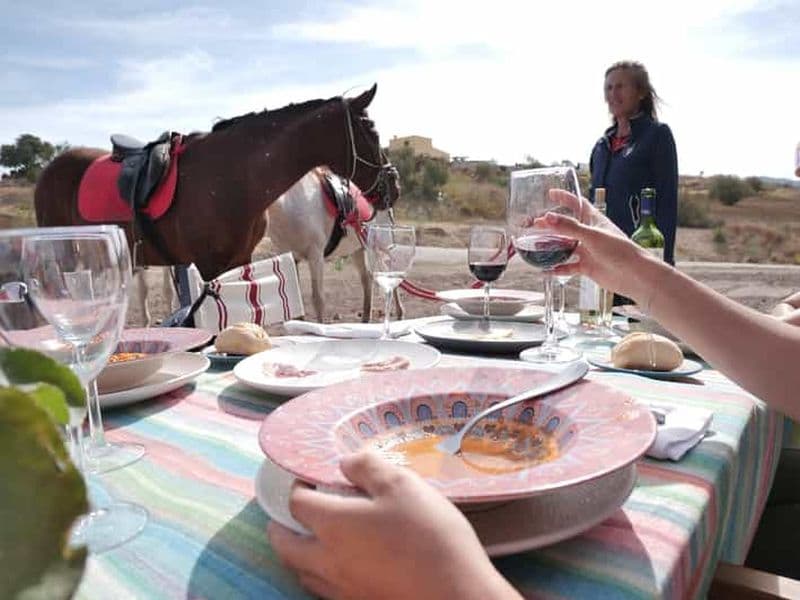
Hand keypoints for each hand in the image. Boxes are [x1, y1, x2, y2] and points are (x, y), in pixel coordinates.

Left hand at [268, 452, 520, 599]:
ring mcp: (341, 589)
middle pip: (285, 546)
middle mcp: (326, 561)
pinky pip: (324, 589)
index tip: (307, 479)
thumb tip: (344, 462)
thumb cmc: (428, 534)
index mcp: (332, 525)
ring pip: (302, 572)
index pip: (297, 504)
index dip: (297, 488)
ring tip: (311, 538)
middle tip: (290, 512)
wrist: (456, 593)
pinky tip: (341, 565)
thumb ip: (368, 467)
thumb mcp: (402, 485)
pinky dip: (321, 574)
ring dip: (298, 553)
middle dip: (281, 526)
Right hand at [538, 190, 665, 302]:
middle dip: (550, 225)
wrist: (633, 275)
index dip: (564, 197)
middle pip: (566, 226)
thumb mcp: (591, 236)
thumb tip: (547, 217)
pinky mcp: (587, 266)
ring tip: (534, 246)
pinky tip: (545, 271)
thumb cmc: (618, 250)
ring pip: (564, 246)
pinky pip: (568, 266)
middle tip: (534, 224)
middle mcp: (589, 234)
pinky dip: (557, 268)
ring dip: (551, 247)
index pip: (577, 203)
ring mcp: (588, 251)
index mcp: (594, 220)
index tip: (550, 194)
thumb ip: (568, 227)